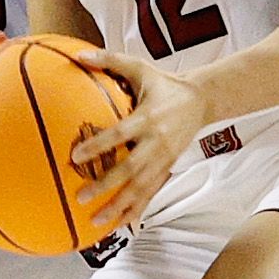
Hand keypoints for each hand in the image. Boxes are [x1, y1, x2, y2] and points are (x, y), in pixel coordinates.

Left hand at [67, 51, 210, 233]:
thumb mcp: (140, 67)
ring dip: (119, 206)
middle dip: (106, 185)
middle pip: (131, 169)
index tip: (77, 155)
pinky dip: (136, 210)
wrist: (202, 99)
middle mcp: (157, 143)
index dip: (99, 146)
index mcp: (148, 118)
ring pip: (141, 188)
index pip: (120, 134)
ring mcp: (165, 159)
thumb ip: (109, 60)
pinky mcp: (168, 168)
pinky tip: (121, 225)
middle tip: (82, 196)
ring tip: (97, 221)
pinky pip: (151, 193)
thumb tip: (79, 53)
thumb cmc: (164, 83)